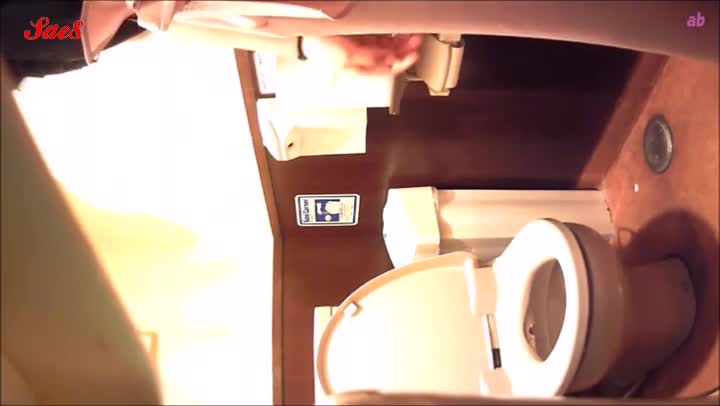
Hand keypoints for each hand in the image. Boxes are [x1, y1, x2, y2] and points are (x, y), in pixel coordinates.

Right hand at [302, 34, 421, 74]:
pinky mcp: (364, 36)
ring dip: (403, 42)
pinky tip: (402, 30)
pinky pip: (383, 37)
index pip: (385, 70)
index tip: (412, 56)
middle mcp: (364, 60)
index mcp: (360, 68)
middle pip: (390, 59)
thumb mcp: (347, 55)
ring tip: (413, 35)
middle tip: (416, 43)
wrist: (310, 31)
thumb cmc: (321, 47)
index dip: (400, 64)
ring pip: (389, 47)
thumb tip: (389, 60)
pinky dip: (394, 34)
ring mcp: (365, 47)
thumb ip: (369, 58)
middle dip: (405, 52)